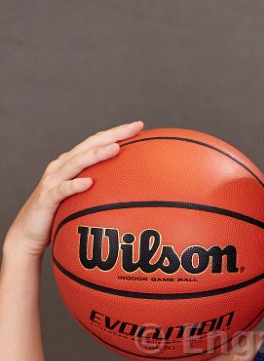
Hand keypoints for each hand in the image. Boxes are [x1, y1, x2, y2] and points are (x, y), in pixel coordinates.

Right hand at [3, 120, 143, 259]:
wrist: (27, 233)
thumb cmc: (58, 216)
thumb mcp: (81, 198)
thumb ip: (99, 189)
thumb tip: (131, 191)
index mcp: (70, 164)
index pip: (95, 143)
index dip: (115, 133)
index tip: (138, 126)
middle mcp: (61, 167)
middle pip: (88, 146)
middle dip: (112, 135)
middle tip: (135, 127)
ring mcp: (52, 181)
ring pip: (76, 163)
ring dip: (95, 155)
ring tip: (115, 148)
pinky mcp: (46, 199)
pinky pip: (61, 190)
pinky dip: (74, 185)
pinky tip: (88, 182)